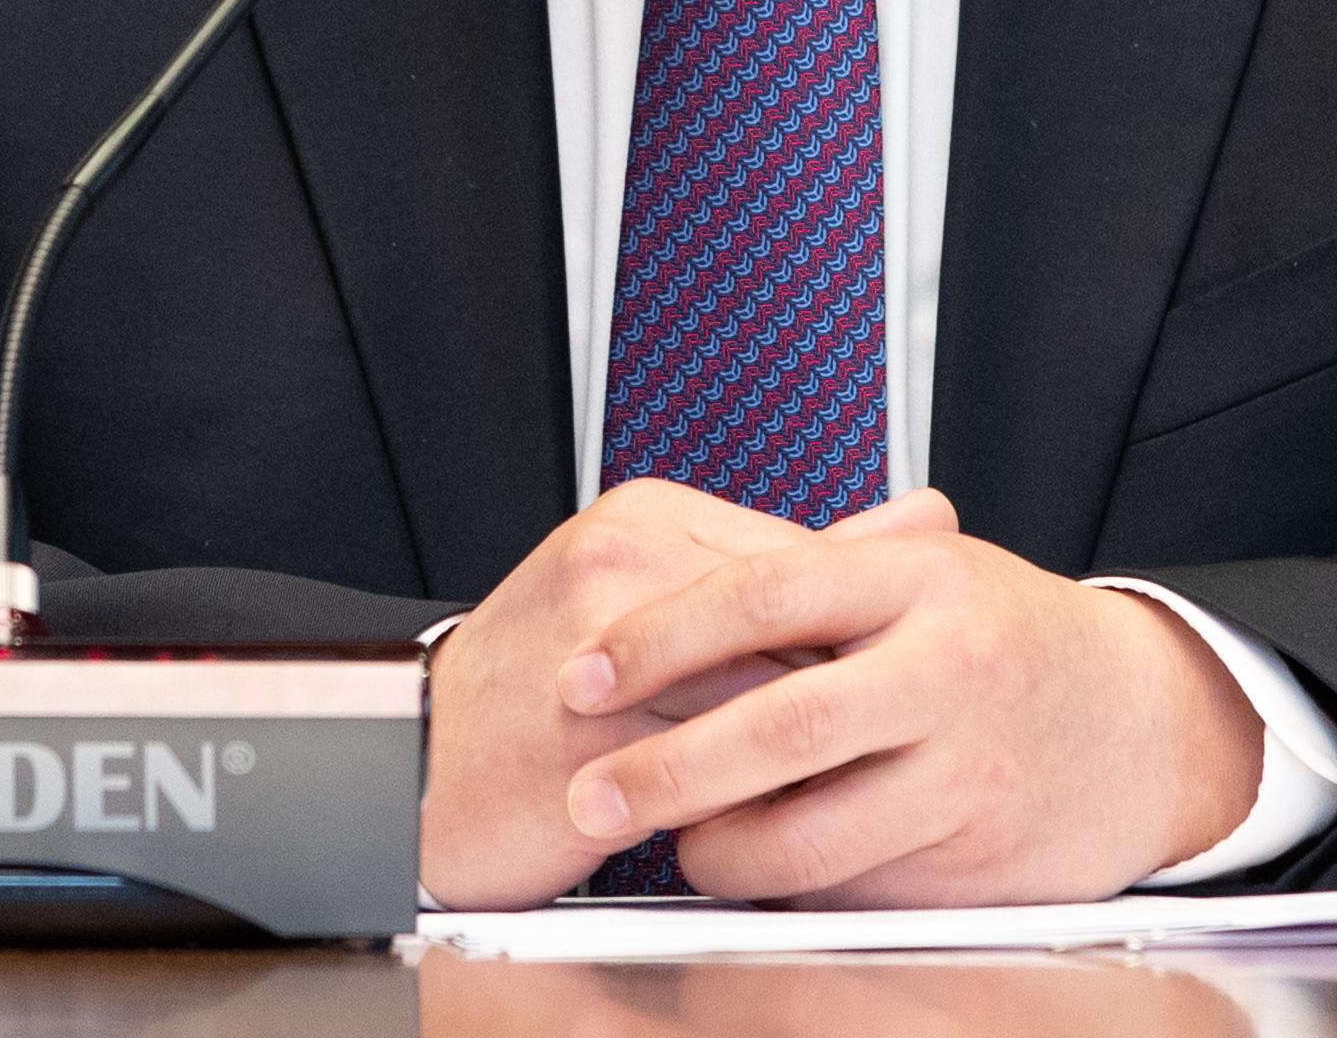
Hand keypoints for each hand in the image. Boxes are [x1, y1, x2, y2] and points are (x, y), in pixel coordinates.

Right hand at [419, 478, 845, 908]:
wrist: (413, 762)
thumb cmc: (538, 688)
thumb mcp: (656, 595)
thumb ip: (786, 565)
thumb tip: (924, 517)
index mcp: (644, 517)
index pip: (800, 564)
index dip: (850, 638)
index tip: (878, 684)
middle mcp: (619, 563)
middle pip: (791, 625)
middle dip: (839, 692)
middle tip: (871, 740)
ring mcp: (599, 648)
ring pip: (762, 696)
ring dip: (804, 751)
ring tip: (826, 784)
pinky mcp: (588, 737)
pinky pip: (711, 771)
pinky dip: (753, 800)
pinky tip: (767, 819)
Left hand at [555, 486, 1263, 905]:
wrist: (1147, 723)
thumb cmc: (1011, 640)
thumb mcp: (924, 577)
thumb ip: (811, 577)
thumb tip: (665, 579)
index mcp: (921, 580)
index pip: (765, 594)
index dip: (661, 635)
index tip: (585, 671)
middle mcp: (949, 669)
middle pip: (782, 725)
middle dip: (669, 768)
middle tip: (591, 792)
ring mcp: (968, 771)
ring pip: (813, 834)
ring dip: (721, 852)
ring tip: (678, 846)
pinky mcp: (977, 862)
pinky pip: (856, 889)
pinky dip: (792, 889)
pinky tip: (760, 870)